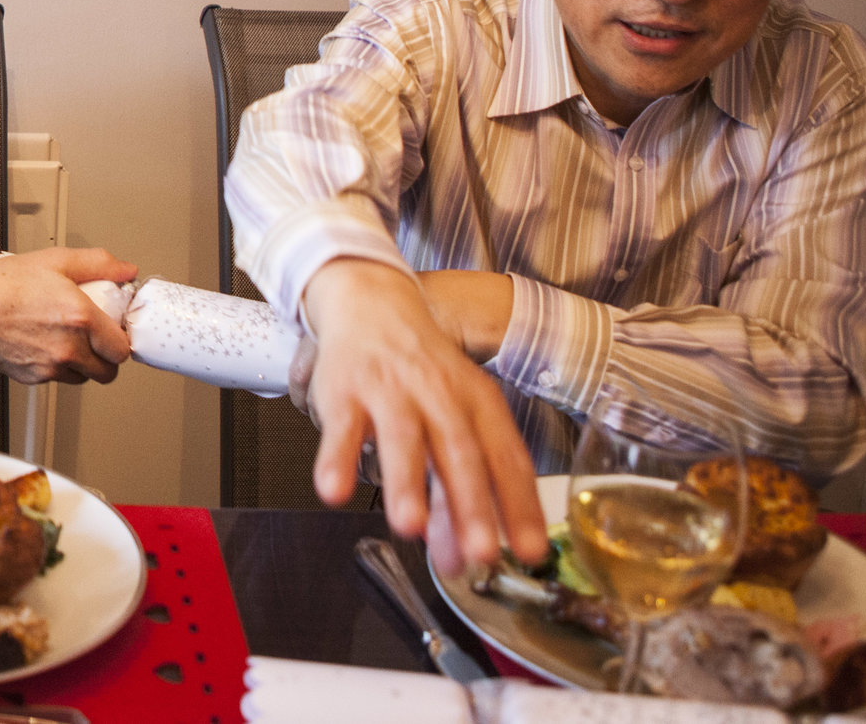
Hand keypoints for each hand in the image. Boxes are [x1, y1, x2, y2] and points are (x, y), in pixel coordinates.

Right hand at [0, 248, 138, 384]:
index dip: (120, 340)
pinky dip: (56, 367)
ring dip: (82, 364)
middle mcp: (69, 348)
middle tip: (95, 340)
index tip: (113, 332)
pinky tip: (44, 344)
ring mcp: (51, 367)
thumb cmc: (4, 284)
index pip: (122, 349)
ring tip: (67, 340)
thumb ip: (99, 264)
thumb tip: (126, 270)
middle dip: (105, 358)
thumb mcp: (56, 260)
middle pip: (108, 372)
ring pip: (83, 378)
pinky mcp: (33, 378)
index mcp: (80, 318)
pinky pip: (57, 379)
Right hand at [300, 259, 546, 570]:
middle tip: (480, 552)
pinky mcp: (344, 391)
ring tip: (409, 528)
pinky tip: (335, 492)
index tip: (530, 551)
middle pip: (460, 451)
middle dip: (471, 504)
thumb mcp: (451, 420)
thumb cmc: (421, 374)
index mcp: (478, 402)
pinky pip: (341, 428)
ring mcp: (390, 390)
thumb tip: (457, 560)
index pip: (507, 457)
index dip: (520, 506)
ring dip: (406, 484)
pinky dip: (337, 460)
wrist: (373, 305)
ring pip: (403, 439)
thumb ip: (454, 492)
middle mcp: (439, 395)